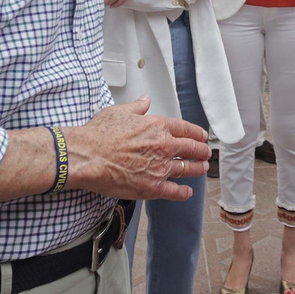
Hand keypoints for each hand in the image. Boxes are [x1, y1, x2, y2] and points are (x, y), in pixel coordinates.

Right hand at [68, 97, 210, 201]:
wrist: (88, 156)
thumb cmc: (99, 135)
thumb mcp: (119, 112)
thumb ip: (136, 107)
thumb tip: (144, 101)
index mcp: (157, 126)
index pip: (185, 129)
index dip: (197, 133)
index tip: (201, 136)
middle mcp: (163, 146)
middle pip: (191, 149)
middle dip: (201, 151)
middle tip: (206, 153)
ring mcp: (160, 168)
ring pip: (187, 169)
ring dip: (197, 169)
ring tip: (202, 168)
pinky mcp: (152, 187)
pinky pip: (174, 191)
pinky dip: (183, 192)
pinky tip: (186, 192)